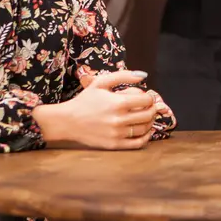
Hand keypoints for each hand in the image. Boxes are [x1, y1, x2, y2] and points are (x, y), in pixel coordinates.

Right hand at [34, 70, 160, 149]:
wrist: (68, 121)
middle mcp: (120, 119)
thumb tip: (144, 75)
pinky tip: (146, 131)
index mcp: (118, 103)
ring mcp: (118, 134)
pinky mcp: (115, 145)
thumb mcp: (101, 82)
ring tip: (146, 116)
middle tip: (150, 106)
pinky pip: (138, 143)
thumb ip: (124, 76)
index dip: (150, 97)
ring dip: (150, 121)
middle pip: (148, 114)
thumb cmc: (85, 100)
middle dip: (152, 109)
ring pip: (145, 128)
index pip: (147, 100)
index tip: (146, 96)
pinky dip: (146, 137)